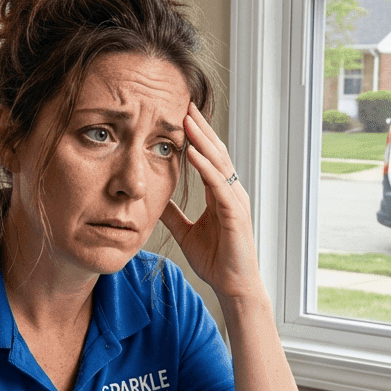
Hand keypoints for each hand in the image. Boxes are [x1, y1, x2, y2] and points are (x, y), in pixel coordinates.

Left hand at [160, 104, 261, 301]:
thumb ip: (174, 215)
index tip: (181, 115)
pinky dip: (205, 168)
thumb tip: (155, 201)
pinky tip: (192, 154)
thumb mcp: (187, 233)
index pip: (208, 157)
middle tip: (185, 103)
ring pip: (218, 164)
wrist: (233, 286)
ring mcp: (235, 202)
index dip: (196, 136)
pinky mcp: (235, 215)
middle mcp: (231, 193)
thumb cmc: (216, 261)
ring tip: (187, 120)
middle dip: (200, 128)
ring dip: (202, 140)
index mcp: (221, 194)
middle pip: (215, 152)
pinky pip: (218, 186)